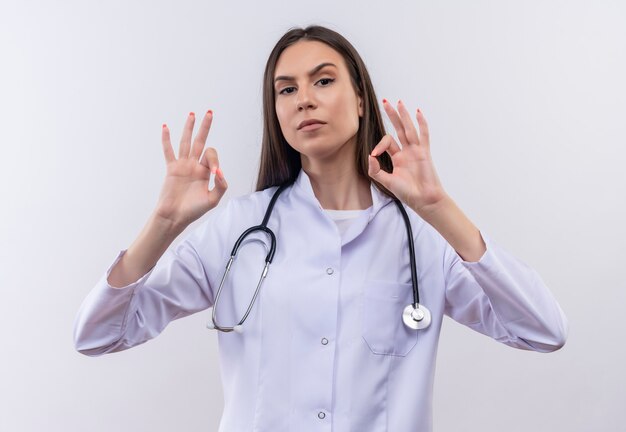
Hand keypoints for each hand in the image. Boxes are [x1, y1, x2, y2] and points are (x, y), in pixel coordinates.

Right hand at [153, 111, 227, 230]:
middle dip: (205, 127)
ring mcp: (182, 166)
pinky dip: (166, 140)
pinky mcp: (172, 169)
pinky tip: (166, 127)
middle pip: (200, 141)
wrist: (175, 217)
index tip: (215, 173)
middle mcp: (194, 166)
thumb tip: (220, 172)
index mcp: (206, 172)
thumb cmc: (193, 210)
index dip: (215, 161)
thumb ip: (220, 186)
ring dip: (189, 128)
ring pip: (186, 142)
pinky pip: (169, 152)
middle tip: (209, 113)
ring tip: (192, 114)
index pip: (211, 156)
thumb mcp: (213, 200)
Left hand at [368, 100, 445, 214]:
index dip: (379, 145)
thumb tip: (370, 156)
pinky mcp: (424, 153)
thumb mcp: (387, 181)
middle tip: (385, 101)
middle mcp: (407, 151)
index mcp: (398, 158)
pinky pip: (423, 135)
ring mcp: (416, 151)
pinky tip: (418, 112)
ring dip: (403, 115)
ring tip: (398, 102)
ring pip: (408, 129)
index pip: (387, 142)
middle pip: (398, 129)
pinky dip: (422, 124)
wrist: (424, 200)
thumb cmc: (408, 193)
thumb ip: (376, 170)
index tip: (375, 154)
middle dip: (392, 115)